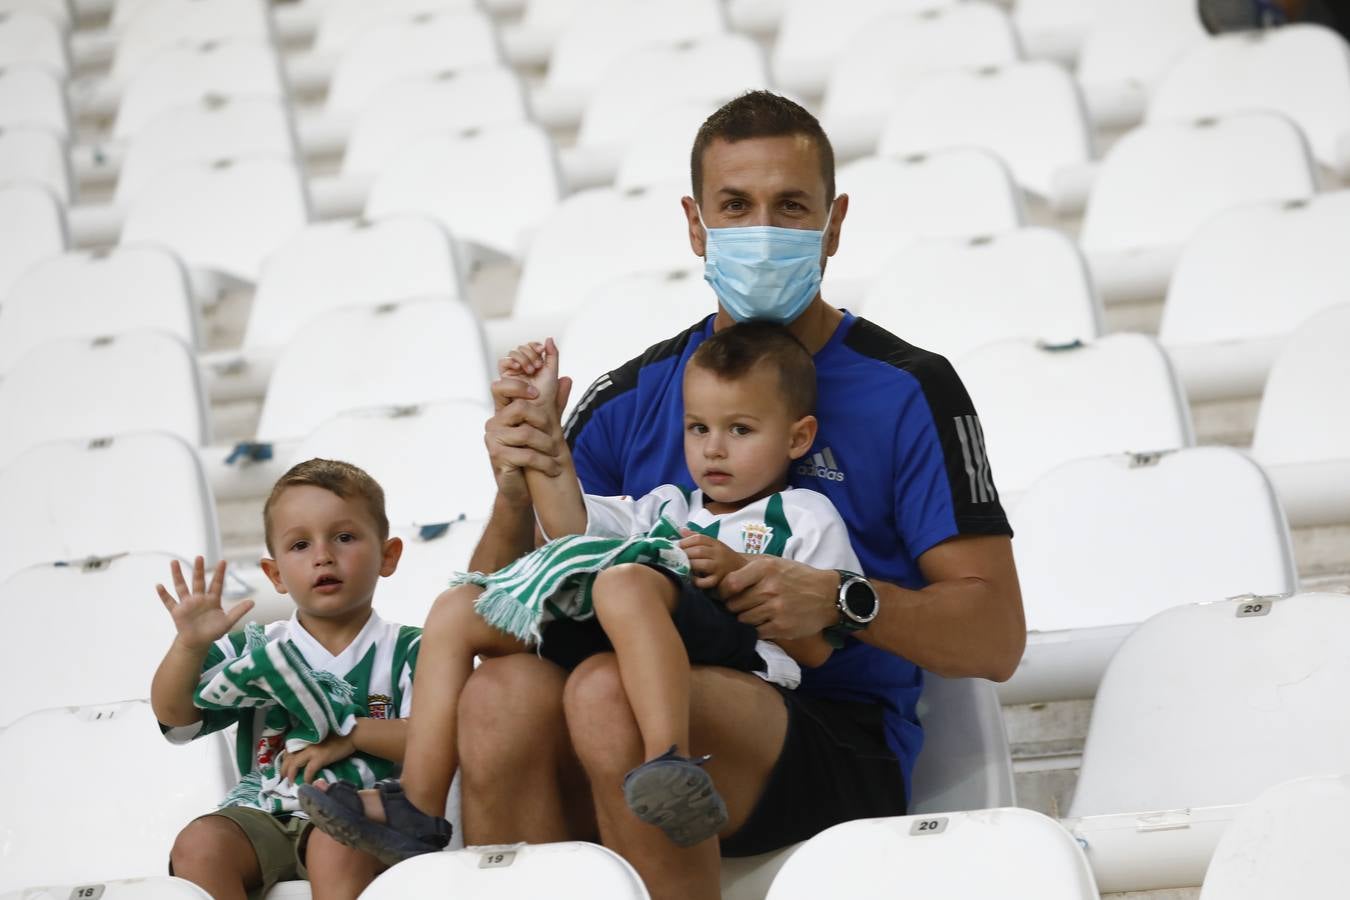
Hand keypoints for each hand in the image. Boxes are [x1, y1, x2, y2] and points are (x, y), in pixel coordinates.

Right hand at [156, 557, 253, 651]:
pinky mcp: (177, 611)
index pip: (217, 584)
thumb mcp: (228, 622)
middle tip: (200, 557)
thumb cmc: (213, 632)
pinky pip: (169, 601)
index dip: (220, 573)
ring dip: (177, 575)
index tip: (223, 561)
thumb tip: (252, 602)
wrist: (198, 643)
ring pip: (181, 587)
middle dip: (199, 570)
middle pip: (199, 581)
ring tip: (174, 562)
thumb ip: (239, 611)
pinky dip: (163, 594)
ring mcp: (187, 604)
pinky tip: (159, 585)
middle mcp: (199, 598)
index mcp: (212, 599)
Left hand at [280, 731, 354, 784]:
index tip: (285, 766)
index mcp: (305, 738)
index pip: (289, 749)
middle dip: (284, 769)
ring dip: (290, 775)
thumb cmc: (339, 736)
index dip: (284, 759)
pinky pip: (308, 771)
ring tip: (291, 783)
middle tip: (284, 778)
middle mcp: (306, 743)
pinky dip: (306, 778)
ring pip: (294, 764)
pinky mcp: (320, 757)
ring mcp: (312, 750)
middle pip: (288, 757)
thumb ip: (312, 744)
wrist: (352, 734)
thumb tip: (305, 755)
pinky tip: (307, 783)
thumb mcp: (321, 739)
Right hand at [486, 344, 573, 500]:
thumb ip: (553, 404)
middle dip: (544, 421)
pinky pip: (527, 455)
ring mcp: (493, 440)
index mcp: (502, 412)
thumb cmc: (531, 454)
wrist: (521, 488)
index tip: (537, 394)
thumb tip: (567, 378)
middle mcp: (493, 423)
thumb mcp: (544, 427)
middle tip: (557, 436)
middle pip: (520, 408)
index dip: (519, 385)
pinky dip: (545, 462)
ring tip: (557, 455)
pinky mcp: (498, 458)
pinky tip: (554, 468)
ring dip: (548, 445)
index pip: (501, 387)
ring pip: (527, 433)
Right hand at [500, 338, 560, 410]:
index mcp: (532, 366)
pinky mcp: (503, 381)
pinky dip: (510, 362)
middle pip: (520, 349)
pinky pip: (502, 364)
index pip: (530, 348)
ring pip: (511, 355)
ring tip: (532, 370)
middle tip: (538, 366)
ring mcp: (511, 374)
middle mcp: (521, 369)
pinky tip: (519, 368)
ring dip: (523, 358)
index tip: (542, 350)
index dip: (534, 346)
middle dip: (530, 353)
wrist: (537, 415)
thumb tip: (549, 338)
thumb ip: (552, 356)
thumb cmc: (546, 400)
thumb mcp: (552, 374)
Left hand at [678, 529, 745, 588]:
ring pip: (703, 564)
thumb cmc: (723, 557)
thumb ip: (697, 537)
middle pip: (699, 551)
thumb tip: (681, 530)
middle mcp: (719, 554)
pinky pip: (707, 582)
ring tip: (683, 566)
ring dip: (690, 565)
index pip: (700, 538)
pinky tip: (691, 579)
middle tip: (676, 557)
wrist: (742, 570)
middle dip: (685, 553)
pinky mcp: (719, 581)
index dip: (686, 541)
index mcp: (716, 543)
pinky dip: (697, 581)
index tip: (677, 546)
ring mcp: (720, 568)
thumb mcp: (713, 544)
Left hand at [719, 557, 837, 641]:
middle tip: (741, 607)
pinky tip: (765, 623)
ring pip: (743, 620)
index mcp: (765, 569)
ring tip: (755, 614)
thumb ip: (751, 570)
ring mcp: (776, 609)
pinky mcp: (781, 627)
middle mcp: (769, 588)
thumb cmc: (798, 578)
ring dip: (745, 619)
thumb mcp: (776, 564)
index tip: (725, 596)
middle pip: (734, 605)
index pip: (730, 584)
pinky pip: (757, 632)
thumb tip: (724, 581)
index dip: (723, 592)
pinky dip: (757, 630)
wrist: (828, 595)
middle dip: (734, 607)